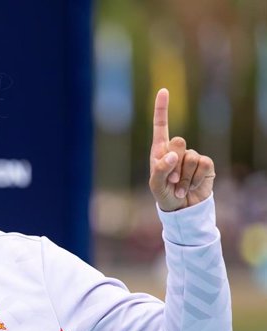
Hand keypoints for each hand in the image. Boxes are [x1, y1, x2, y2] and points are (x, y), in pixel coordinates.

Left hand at [149, 88, 215, 211]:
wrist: (181, 208)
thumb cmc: (164, 194)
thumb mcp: (156, 184)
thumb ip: (161, 169)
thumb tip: (173, 155)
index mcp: (160, 150)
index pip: (161, 126)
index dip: (162, 108)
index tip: (163, 90)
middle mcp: (177, 150)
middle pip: (178, 141)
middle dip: (173, 163)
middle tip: (171, 179)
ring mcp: (192, 156)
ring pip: (190, 157)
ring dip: (184, 176)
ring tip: (179, 186)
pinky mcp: (206, 165)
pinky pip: (202, 164)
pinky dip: (195, 179)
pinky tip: (191, 186)